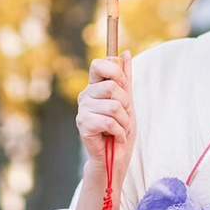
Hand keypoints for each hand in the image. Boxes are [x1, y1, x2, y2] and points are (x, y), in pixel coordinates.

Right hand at [76, 49, 135, 181]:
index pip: (99, 65)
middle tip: (123, 116)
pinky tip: (116, 137)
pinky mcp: (83, 125)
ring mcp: (83, 110)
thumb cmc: (120, 129)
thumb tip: (126, 53)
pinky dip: (120, 132)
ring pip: (113, 106)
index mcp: (94, 87)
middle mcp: (86, 96)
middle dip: (126, 104)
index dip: (115, 72)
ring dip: (125, 122)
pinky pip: (109, 122)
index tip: (123, 87)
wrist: (115, 157)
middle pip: (112, 87)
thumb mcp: (127, 100)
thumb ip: (125, 77)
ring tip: (121, 130)